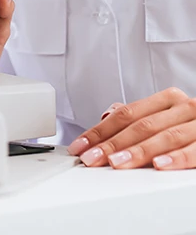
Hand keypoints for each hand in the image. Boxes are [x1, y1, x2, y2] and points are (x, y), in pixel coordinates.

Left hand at [70, 88, 195, 168]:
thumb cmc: (194, 125)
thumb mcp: (166, 116)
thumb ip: (140, 117)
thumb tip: (106, 115)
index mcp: (168, 100)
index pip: (126, 115)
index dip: (100, 131)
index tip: (80, 147)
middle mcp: (185, 107)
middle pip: (142, 125)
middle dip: (113, 143)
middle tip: (92, 158)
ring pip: (166, 136)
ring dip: (138, 151)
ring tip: (117, 162)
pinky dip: (177, 158)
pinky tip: (160, 165)